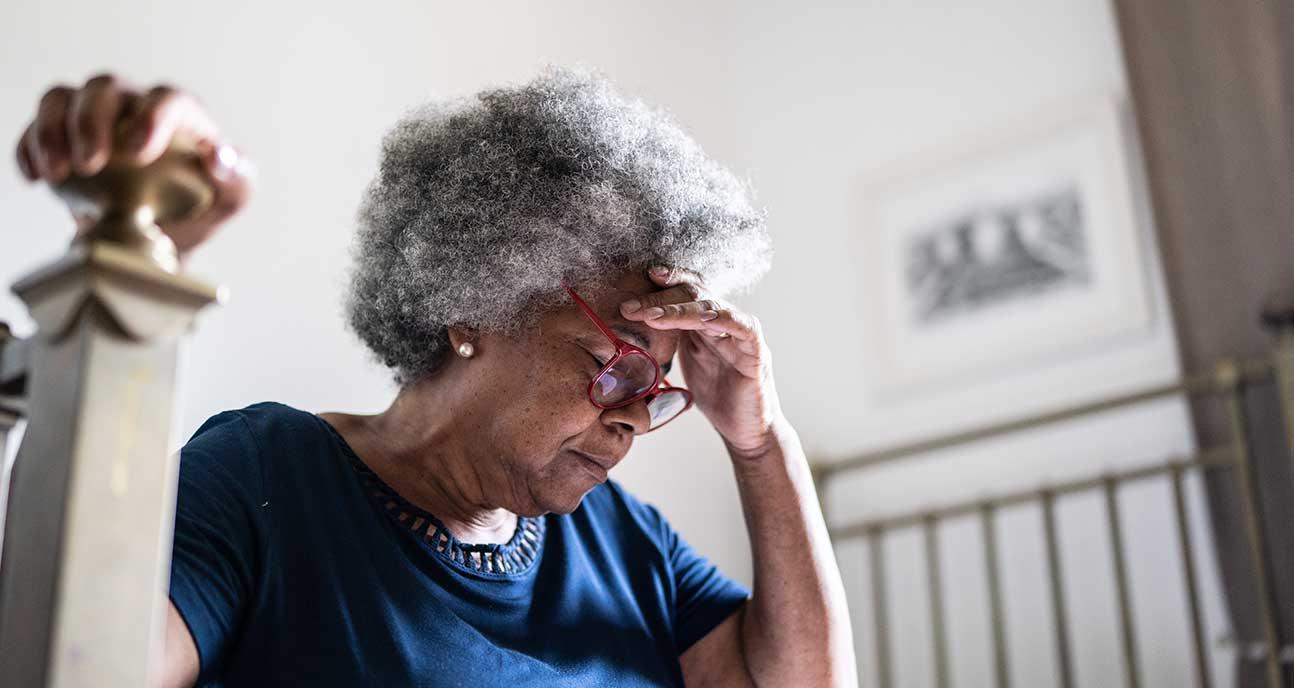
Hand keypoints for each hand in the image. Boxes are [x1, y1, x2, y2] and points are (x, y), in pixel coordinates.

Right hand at [14, 73, 252, 262]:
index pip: (167, 98)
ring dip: (52, 129)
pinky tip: (36, 177)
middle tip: (89, 165)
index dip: (151, 118)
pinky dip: (29, 147)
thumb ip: (236, 176)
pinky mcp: (63, 136)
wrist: (165, 233)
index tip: (137, 152)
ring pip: (62, 97)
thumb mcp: (232, 198)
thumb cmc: (203, 206)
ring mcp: (96, 117)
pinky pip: (36, 126)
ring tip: (57, 171)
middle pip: (106, 87)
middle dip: (92, 121)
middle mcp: (135, 105)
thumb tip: (218, 156)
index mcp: (182, 114)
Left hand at [620, 266, 785, 458]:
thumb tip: (630, 329)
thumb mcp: (684, 363)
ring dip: (679, 310)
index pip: (686, 292)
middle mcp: (725, 322)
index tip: (640, 279)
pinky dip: (723, 318)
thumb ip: (668, 341)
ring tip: (651, 317)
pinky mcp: (756, 352)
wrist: (745, 430)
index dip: (666, 282)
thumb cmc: (716, 396)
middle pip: (694, 295)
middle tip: (629, 307)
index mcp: (706, 323)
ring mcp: (742, 334)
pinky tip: (702, 319)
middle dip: (660, 298)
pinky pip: (742, 327)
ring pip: (711, 308)